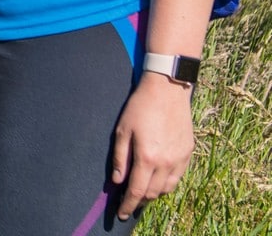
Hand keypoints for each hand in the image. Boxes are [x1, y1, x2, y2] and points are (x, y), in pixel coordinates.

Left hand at [111, 74, 195, 220]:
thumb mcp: (122, 131)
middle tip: (128, 204)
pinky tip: (158, 181)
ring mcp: (180, 159)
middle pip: (152, 193)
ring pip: (167, 189)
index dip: (128, 204)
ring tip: (142, 194)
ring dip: (154, 195)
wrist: (167, 91)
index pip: (136, 190)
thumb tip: (117, 181)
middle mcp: (166, 163)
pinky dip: (167, 184)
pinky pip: (178, 178)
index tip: (120, 213)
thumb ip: (120, 158)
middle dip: (139, 202)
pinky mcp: (188, 154)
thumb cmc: (140, 108)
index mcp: (147, 158)